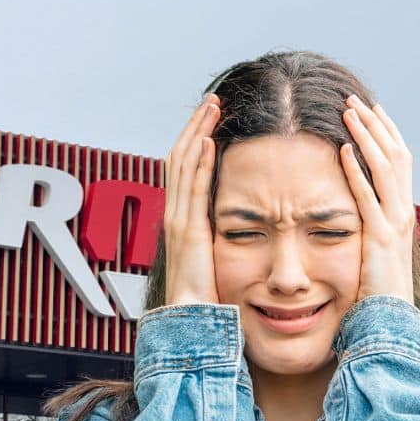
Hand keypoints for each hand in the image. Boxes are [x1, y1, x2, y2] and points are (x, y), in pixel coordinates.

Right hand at [163, 94, 220, 305]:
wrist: (192, 320)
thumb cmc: (208, 296)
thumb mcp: (216, 257)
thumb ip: (222, 237)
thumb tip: (243, 223)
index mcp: (183, 219)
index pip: (184, 168)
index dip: (195, 139)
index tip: (211, 118)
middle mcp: (176, 214)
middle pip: (180, 157)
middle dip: (195, 125)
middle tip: (213, 100)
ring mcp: (179, 221)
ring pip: (183, 165)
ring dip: (197, 132)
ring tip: (213, 106)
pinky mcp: (189, 231)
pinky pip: (193, 189)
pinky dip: (198, 163)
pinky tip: (207, 140)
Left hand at [340, 95, 415, 303]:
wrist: (390, 320)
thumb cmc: (377, 289)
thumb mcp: (374, 248)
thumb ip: (369, 224)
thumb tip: (354, 209)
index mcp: (402, 211)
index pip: (399, 161)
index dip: (386, 133)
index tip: (370, 110)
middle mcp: (404, 212)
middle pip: (396, 154)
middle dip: (375, 124)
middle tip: (355, 100)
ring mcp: (395, 223)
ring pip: (385, 168)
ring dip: (366, 137)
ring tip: (348, 112)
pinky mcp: (380, 238)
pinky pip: (368, 198)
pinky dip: (355, 172)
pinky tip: (342, 151)